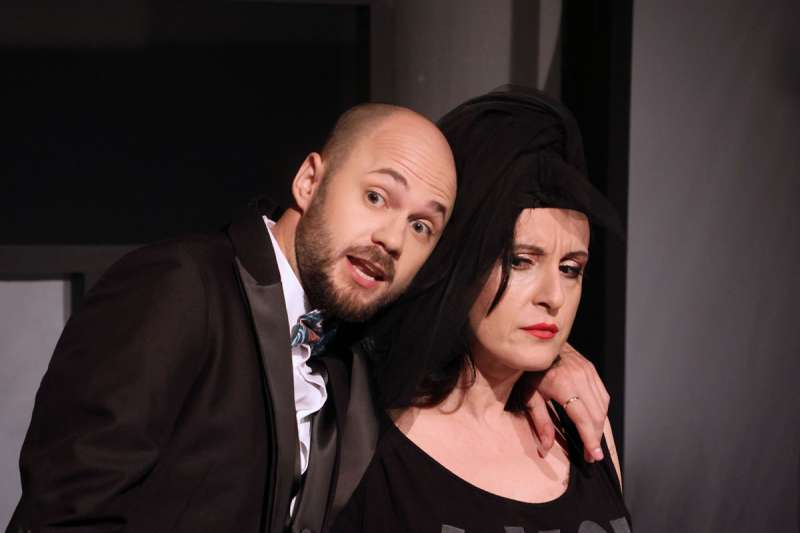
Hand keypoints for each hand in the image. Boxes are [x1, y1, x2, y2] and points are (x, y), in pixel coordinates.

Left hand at [527, 343, 609, 462]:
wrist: (538, 343)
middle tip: (592, 455)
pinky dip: (602, 411)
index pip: (583, 418)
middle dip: (596, 437)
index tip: (594, 456)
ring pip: (603, 406)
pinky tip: (595, 422)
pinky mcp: (592, 369)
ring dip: (600, 426)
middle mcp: (579, 377)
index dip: (590, 439)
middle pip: (596, 414)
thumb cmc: (530, 370)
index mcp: (562, 384)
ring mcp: (588, 372)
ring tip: (593, 442)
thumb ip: (540, 422)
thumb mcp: (529, 396)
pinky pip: (603, 395)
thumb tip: (546, 448)